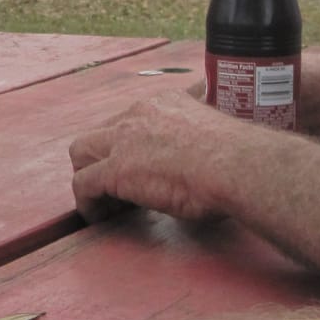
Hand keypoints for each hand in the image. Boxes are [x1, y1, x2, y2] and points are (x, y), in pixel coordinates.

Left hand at [68, 90, 248, 221]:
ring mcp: (124, 140)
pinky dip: (87, 202)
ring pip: (81, 151)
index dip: (128, 147)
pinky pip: (83, 183)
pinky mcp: (116, 169)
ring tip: (104, 202)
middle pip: (99, 132)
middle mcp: (139, 114)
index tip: (139, 169)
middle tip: (114, 186)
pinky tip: (97, 217)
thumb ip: (199, 134)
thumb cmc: (238, 156)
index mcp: (164, 102)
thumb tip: (204, 145)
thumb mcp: (215, 132)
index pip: (130, 121)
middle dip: (101, 158)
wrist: (236, 165)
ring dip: (89, 176)